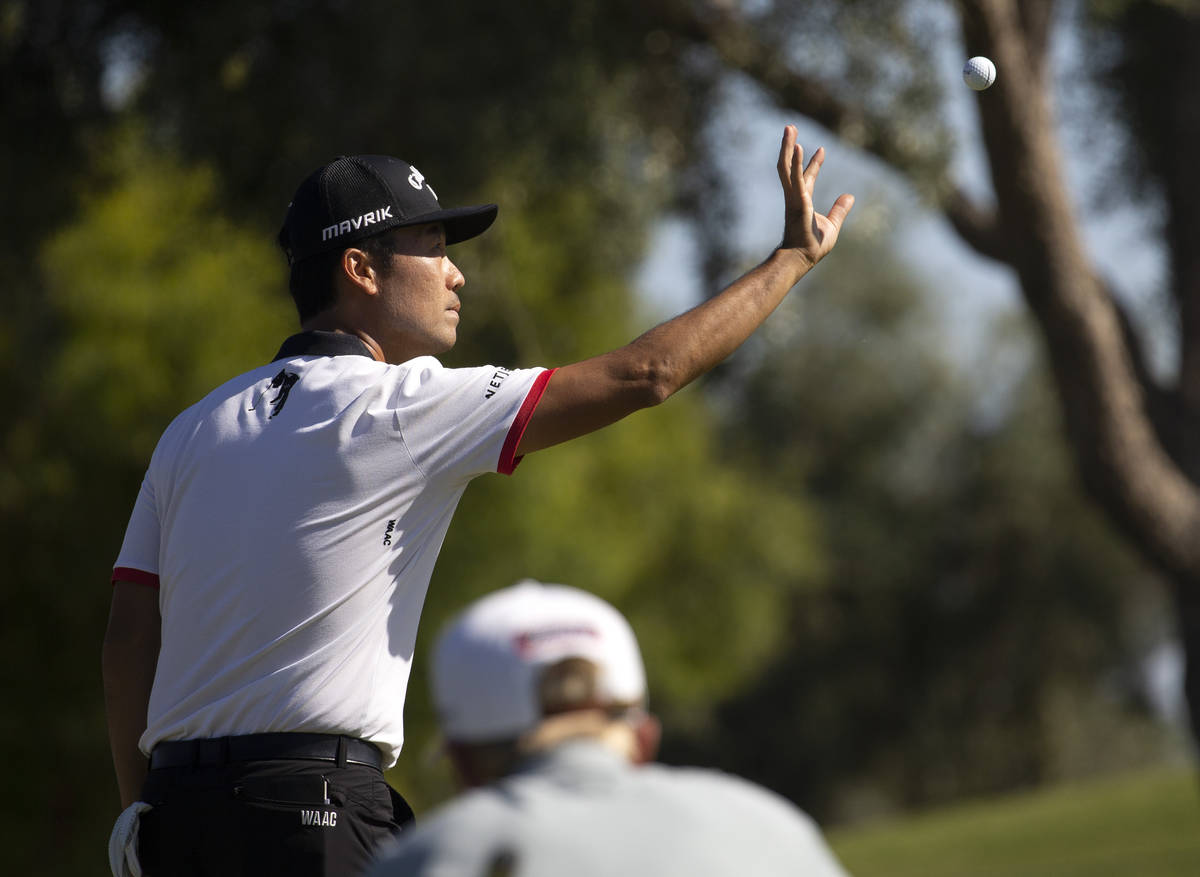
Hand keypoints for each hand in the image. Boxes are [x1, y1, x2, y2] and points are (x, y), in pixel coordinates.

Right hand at [777, 125, 854, 269]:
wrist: (801, 258)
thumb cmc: (812, 246)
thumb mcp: (832, 225)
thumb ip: (840, 209)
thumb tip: (850, 196)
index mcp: (803, 200)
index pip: (806, 176)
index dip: (813, 162)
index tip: (821, 149)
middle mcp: (795, 195)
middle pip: (790, 165)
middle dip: (790, 146)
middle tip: (791, 127)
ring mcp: (793, 197)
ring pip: (787, 166)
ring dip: (788, 147)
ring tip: (789, 128)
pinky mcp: (796, 200)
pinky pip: (794, 178)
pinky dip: (796, 162)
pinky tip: (798, 148)